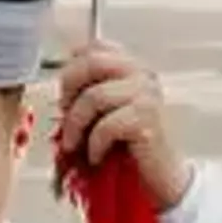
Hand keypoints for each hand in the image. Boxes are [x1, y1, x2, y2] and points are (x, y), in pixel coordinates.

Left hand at [53, 38, 184, 212]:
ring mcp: (146, 95)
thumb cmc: (129, 144)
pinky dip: (94, 144)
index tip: (66, 94)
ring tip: (74, 144)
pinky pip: (106, 125)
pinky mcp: (147, 121)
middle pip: (93, 62)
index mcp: (131, 66)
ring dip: (75, 124)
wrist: (160, 176)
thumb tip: (61, 85)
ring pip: (95, 96)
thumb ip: (90, 90)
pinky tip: (96, 155)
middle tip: (63, 113)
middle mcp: (142, 74)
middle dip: (69, 88)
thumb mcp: (106, 110)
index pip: (96, 46)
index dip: (73, 67)